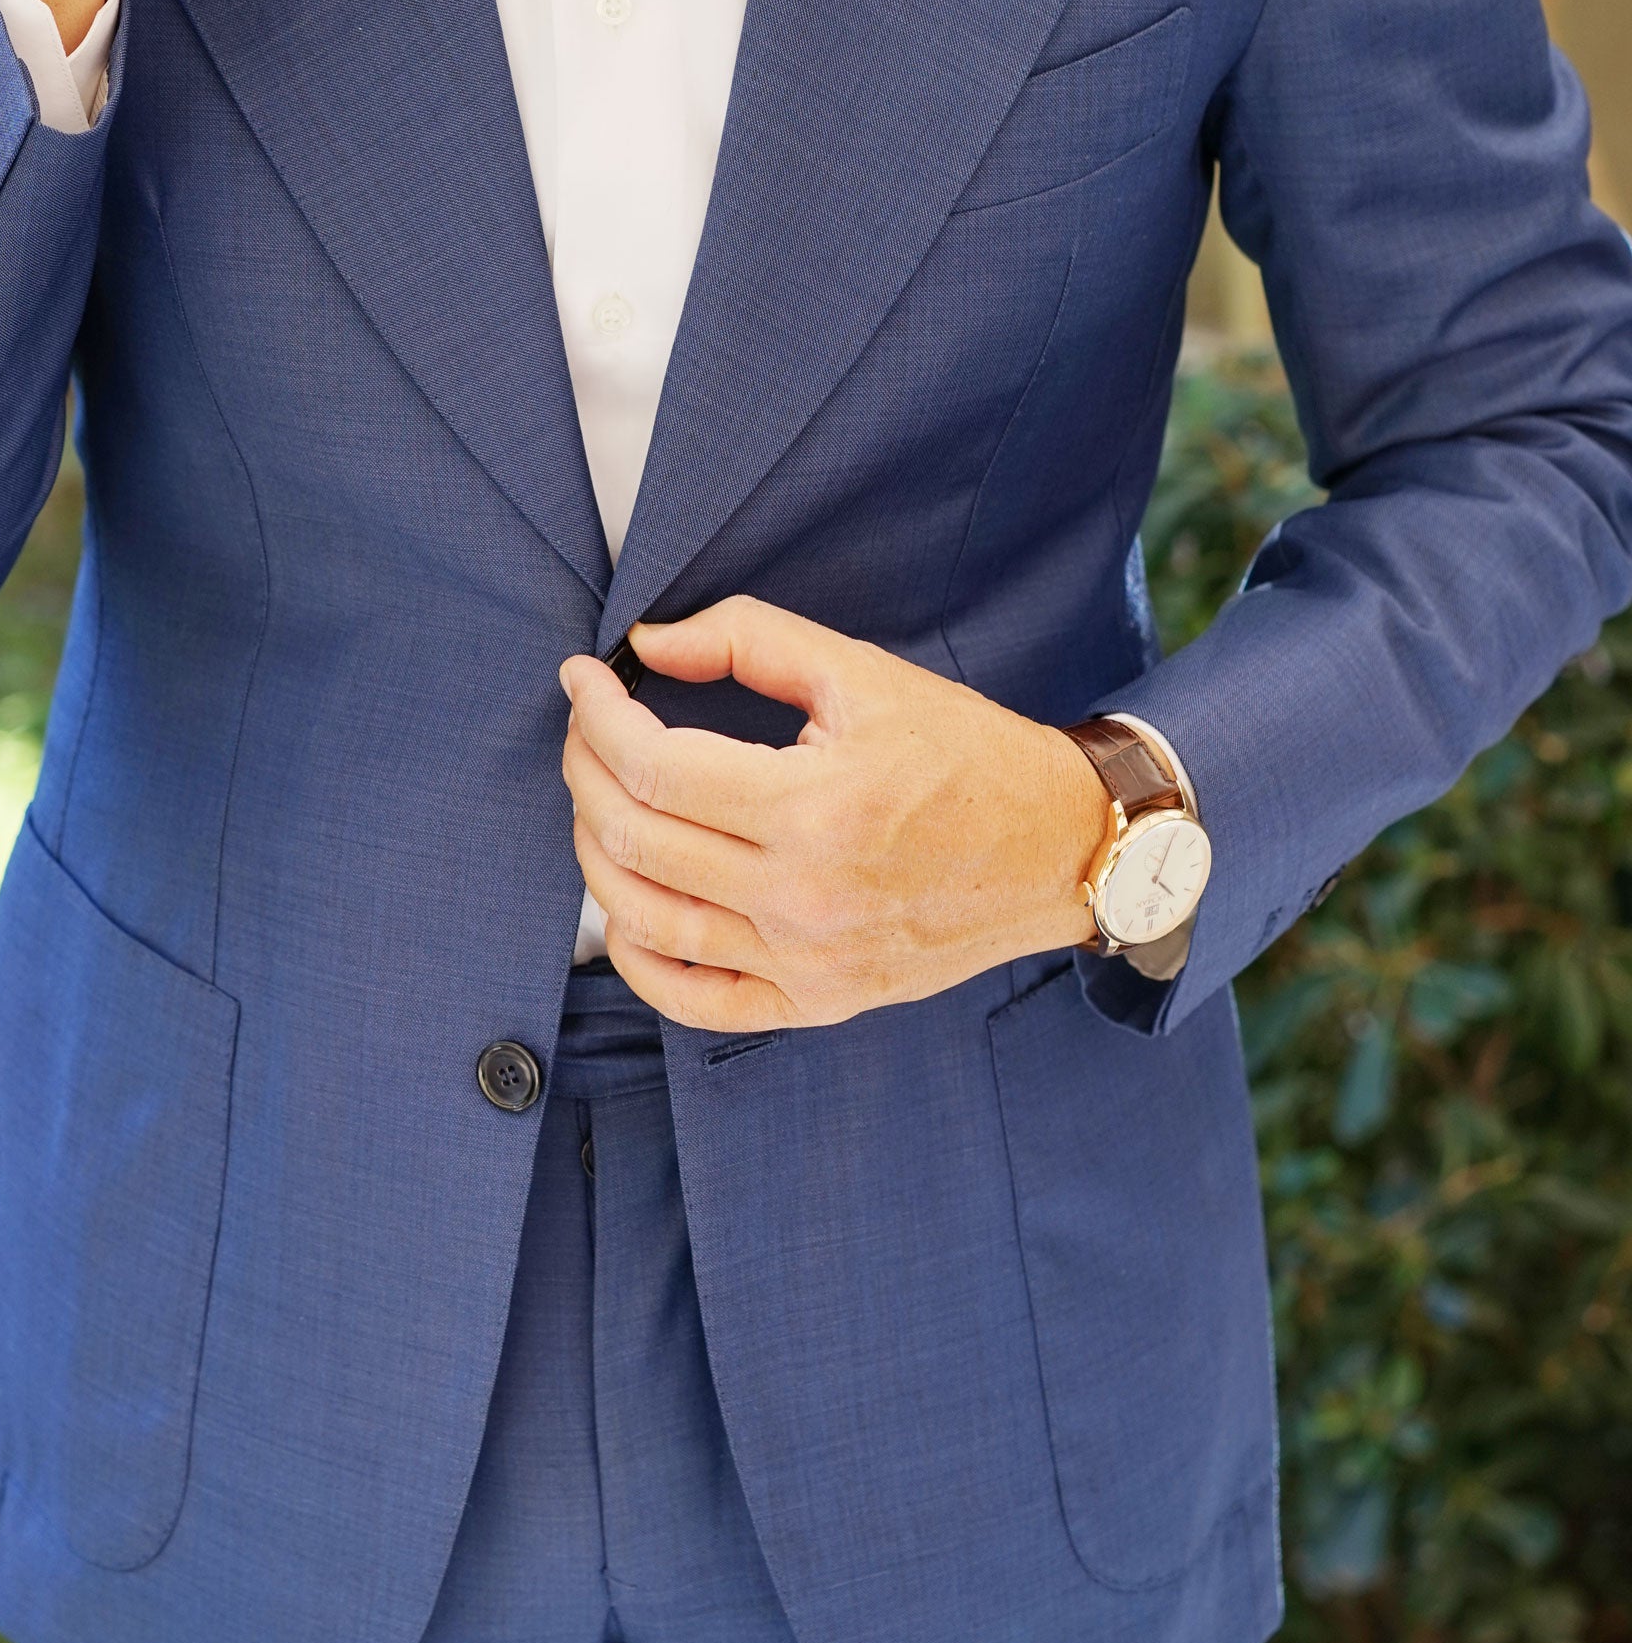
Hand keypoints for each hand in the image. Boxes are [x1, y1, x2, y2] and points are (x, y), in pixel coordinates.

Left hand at [559, 597, 1110, 1032]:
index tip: (585, 679)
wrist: (1057, 848)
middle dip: (586, 770)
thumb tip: (648, 645)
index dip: (598, 715)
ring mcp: (808, 962)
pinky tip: (625, 908)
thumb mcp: (863, 673)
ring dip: (596, 854)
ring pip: (647, 921)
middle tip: (588, 729)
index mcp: (816, 807)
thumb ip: (749, 640)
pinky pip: (694, 999)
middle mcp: (805, 897)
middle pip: (635, 839)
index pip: (654, 766)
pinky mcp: (817, 1001)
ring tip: (601, 802)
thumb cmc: (966, 754)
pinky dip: (638, 958)